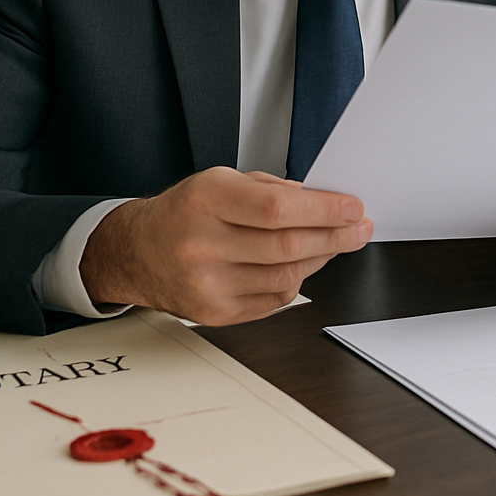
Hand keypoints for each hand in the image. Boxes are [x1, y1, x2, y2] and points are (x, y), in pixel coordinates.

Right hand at [79, 167, 372, 324]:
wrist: (137, 252)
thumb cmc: (184, 213)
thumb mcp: (220, 181)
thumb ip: (269, 189)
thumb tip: (321, 202)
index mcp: (206, 201)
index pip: (278, 209)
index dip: (323, 210)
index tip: (352, 208)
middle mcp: (203, 244)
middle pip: (288, 245)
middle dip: (335, 236)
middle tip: (358, 229)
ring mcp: (208, 284)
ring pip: (287, 277)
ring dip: (319, 259)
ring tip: (332, 244)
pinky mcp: (214, 313)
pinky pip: (274, 301)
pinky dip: (296, 282)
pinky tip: (299, 266)